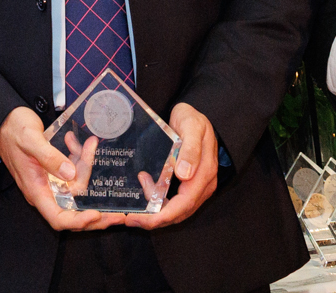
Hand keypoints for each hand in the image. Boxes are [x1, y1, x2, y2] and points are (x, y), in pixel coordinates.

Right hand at [0, 106, 121, 231]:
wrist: (4, 121)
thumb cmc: (13, 130)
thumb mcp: (31, 140)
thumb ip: (49, 157)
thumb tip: (70, 174)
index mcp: (36, 190)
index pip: (58, 218)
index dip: (78, 221)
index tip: (97, 214)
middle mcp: (45, 191)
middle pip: (73, 210)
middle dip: (97, 211)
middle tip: (121, 213)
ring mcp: (50, 182)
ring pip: (76, 187)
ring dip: (87, 169)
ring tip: (91, 145)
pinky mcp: (54, 171)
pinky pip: (73, 172)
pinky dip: (80, 159)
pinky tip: (80, 143)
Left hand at [125, 102, 219, 229]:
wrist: (195, 116)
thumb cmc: (193, 119)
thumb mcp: (192, 126)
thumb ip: (191, 149)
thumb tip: (184, 174)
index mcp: (205, 173)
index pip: (185, 203)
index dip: (164, 215)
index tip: (143, 219)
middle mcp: (203, 185)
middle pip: (180, 212)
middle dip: (155, 219)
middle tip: (130, 219)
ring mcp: (197, 186)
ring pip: (176, 210)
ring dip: (155, 212)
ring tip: (134, 206)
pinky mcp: (189, 185)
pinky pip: (174, 201)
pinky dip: (158, 202)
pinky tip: (145, 190)